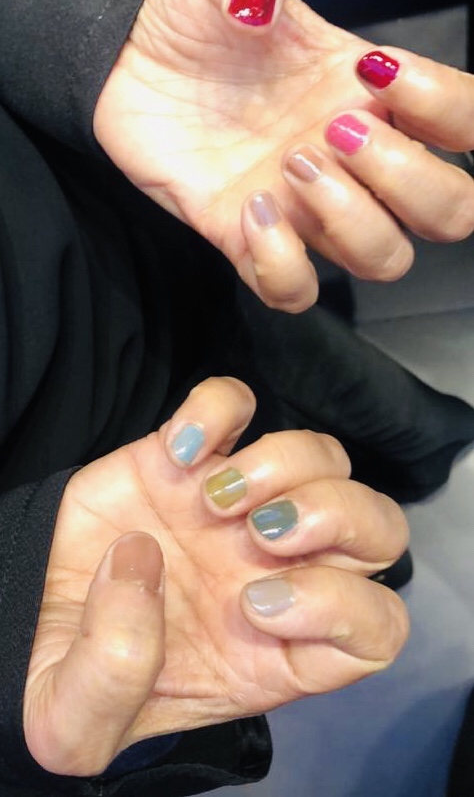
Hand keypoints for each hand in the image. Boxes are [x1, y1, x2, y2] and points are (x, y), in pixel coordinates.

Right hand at [25, 377, 408, 776]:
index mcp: (274, 651)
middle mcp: (275, 574)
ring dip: (284, 464)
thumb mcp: (71, 722)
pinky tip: (176, 451)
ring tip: (213, 497)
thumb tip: (144, 568)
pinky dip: (218, 409)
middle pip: (377, 531)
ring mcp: (239, 509)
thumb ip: (110, 681)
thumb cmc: (66, 672)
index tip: (253, 608)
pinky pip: (238, 406)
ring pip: (325, 459)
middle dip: (336, 518)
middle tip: (260, 533)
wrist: (25, 609)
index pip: (374, 628)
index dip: (341, 608)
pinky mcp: (192, 458)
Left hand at [93, 0, 473, 311]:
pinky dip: (283, 265)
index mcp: (372, 94)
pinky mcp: (247, 240)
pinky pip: (295, 293)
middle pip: (450, 213)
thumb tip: (262, 0)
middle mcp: (354, 160)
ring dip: (350, 219)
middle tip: (335, 133)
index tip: (377, 72)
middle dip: (407, 178)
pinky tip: (250, 209)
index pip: (468, 125)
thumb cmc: (190, 13)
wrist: (124, 54)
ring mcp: (305, 207)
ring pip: (386, 259)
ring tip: (289, 164)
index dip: (449, 109)